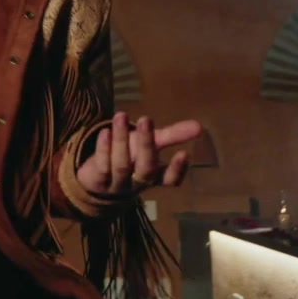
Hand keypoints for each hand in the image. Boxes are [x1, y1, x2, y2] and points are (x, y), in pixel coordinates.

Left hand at [76, 112, 201, 197]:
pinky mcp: (98, 180)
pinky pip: (101, 165)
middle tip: (147, 120)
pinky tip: (105, 132)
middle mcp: (137, 182)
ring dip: (121, 139)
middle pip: (145, 168)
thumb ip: (173, 135)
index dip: (177, 170)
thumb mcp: (152, 146)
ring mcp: (117, 183)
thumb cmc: (131, 158)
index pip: (170, 179)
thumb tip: (200, 126)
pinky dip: (103, 149)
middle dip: (146, 144)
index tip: (184, 153)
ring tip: (121, 115)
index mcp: (154, 176)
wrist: (97, 182)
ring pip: (121, 164)